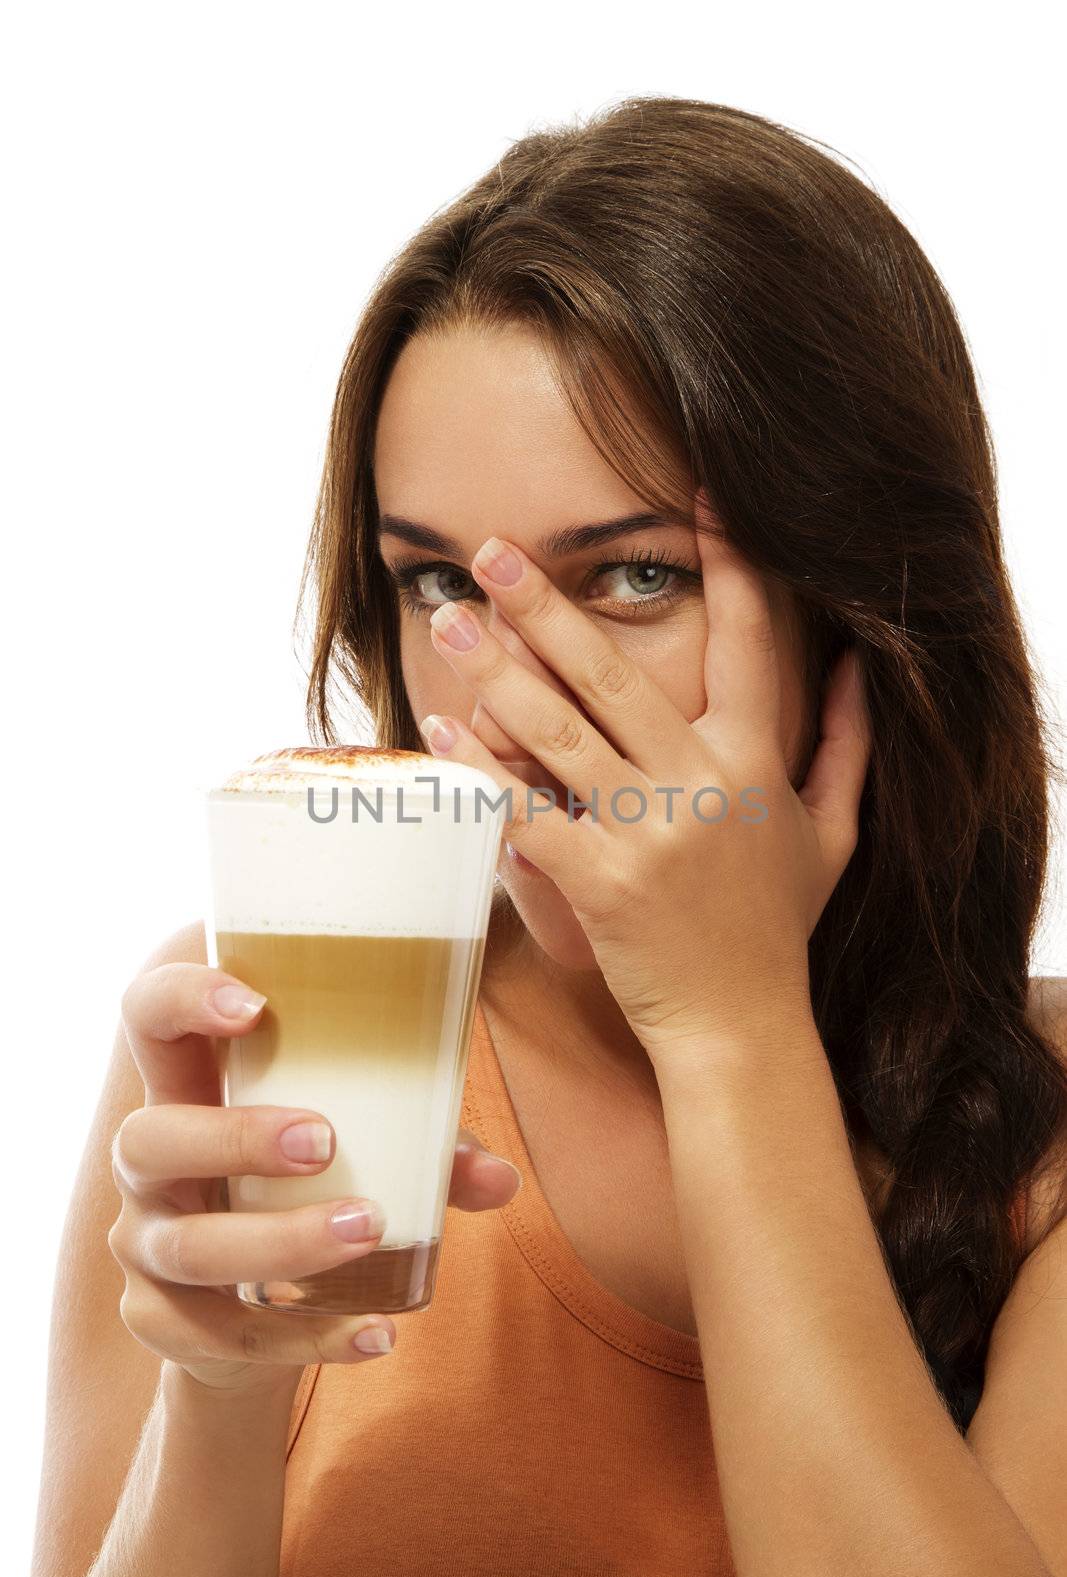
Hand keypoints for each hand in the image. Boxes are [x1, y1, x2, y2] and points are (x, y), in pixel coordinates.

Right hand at [109, 960, 519, 1399]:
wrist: (249, 1311)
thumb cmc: (307, 1185)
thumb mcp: (366, 1150)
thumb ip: (429, 1150)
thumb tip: (501, 1179)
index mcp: (190, 1086)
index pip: (149, 1015)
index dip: (182, 997)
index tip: (254, 1006)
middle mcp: (150, 1160)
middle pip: (148, 1136)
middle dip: (235, 1138)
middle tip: (326, 1142)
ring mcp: (145, 1242)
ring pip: (189, 1245)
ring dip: (282, 1240)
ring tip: (368, 1230)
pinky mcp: (159, 1320)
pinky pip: (218, 1335)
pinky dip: (304, 1339)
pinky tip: (374, 1333)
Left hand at [417, 489, 870, 1064]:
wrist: (740, 1027)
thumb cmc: (777, 930)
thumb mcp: (832, 835)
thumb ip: (845, 746)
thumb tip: (857, 668)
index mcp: (757, 761)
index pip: (749, 643)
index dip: (731, 563)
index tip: (700, 495)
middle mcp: (704, 785)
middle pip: (615, 676)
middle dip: (550, 607)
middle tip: (494, 552)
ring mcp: (650, 834)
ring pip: (560, 734)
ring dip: (498, 673)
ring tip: (449, 621)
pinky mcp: (601, 882)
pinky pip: (527, 812)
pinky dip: (481, 772)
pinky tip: (441, 731)